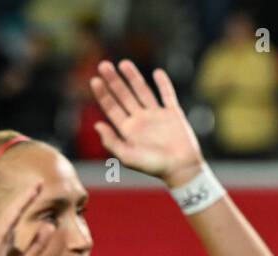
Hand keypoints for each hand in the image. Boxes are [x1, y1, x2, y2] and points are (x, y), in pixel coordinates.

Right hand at [0, 182, 54, 255]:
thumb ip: (38, 245)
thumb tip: (50, 226)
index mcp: (5, 239)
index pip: (17, 216)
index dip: (28, 201)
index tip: (39, 186)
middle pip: (11, 214)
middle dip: (24, 198)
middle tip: (38, 182)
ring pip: (5, 221)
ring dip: (17, 207)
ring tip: (31, 193)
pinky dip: (7, 225)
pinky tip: (16, 214)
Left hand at [90, 60, 204, 185]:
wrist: (182, 169)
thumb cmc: (154, 167)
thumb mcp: (128, 157)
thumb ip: (111, 142)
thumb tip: (96, 125)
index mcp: (128, 130)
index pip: (112, 108)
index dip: (103, 94)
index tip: (95, 80)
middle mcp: (141, 120)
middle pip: (124, 96)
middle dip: (114, 81)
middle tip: (103, 65)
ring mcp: (157, 116)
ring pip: (142, 91)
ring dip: (133, 77)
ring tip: (123, 63)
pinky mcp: (173, 114)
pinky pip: (168, 95)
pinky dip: (164, 84)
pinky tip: (157, 73)